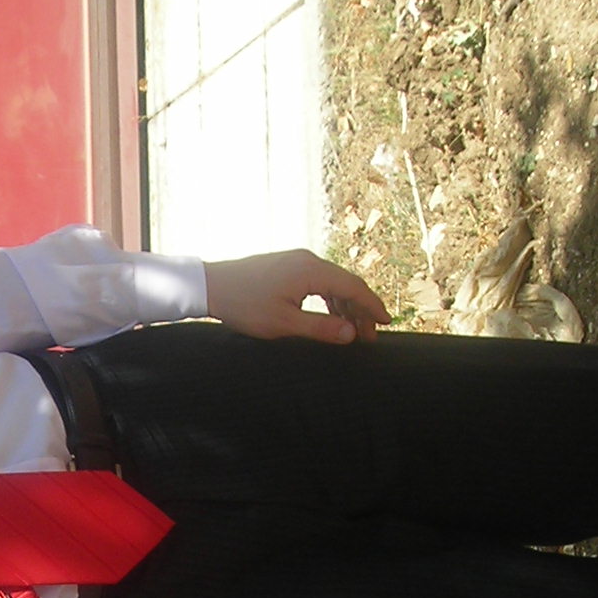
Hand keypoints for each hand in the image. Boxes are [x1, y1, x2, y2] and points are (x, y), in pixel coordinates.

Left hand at [203, 250, 388, 343]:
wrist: (211, 285)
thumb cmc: (245, 306)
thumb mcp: (284, 324)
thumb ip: (320, 328)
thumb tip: (351, 334)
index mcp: (312, 271)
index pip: (353, 287)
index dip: (372, 307)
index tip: (386, 323)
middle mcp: (308, 260)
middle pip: (346, 284)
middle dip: (361, 311)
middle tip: (370, 337)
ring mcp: (297, 261)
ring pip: (332, 283)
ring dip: (345, 307)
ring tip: (353, 332)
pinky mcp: (287, 266)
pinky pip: (318, 282)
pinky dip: (329, 299)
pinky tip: (332, 316)